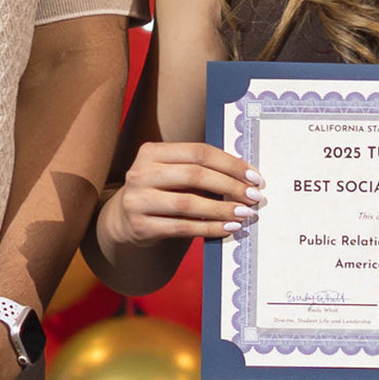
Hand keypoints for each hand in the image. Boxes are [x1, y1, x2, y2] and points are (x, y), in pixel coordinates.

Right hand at [107, 141, 264, 245]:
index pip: (199, 152)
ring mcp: (137, 200)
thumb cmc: (161, 191)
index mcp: (152, 151)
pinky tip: (228, 228)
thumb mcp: (173, 173)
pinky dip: (209, 228)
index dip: (230, 163)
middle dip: (230, 186)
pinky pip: (182, 227)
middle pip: (195, 175)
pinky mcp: (140, 226)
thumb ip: (200, 169)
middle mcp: (140, 173)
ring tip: (245, 213)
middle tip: (254, 196)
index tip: (254, 176)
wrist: (124, 220)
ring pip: (188, 203)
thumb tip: (247, 177)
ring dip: (222, 209)